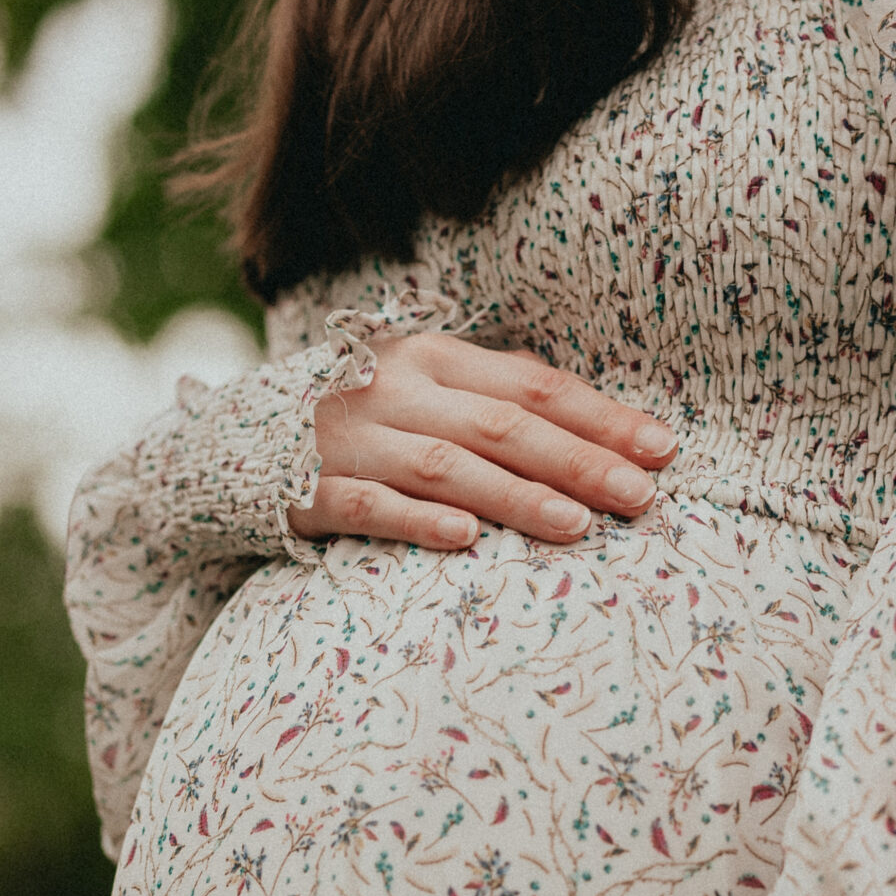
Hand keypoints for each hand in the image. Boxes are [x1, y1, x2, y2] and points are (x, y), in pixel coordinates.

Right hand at [288, 332, 677, 549]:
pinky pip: (371, 507)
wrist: (233, 441)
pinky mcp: (311, 491)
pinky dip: (419, 521)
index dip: (601, 416)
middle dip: (578, 462)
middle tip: (641, 497)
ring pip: (446, 467)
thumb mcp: (426, 386)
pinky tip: (466, 539)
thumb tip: (601, 421)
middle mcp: (395, 391)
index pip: (533, 385)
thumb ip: (497, 394)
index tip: (662, 448)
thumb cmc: (364, 418)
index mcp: (433, 357)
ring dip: (515, 496)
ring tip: (577, 525)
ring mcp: (352, 441)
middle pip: (503, 426)